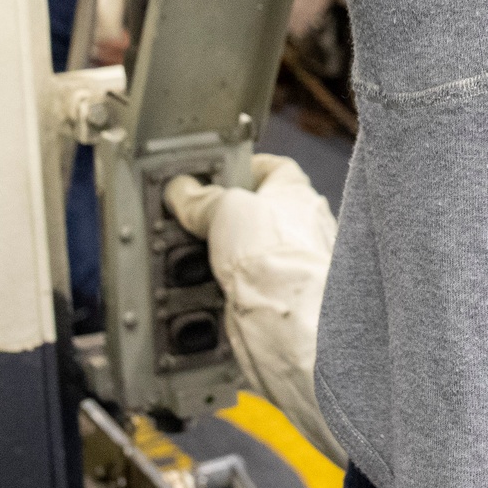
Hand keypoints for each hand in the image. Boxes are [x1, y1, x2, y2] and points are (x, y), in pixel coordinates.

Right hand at [166, 154, 344, 465]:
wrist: (288, 319)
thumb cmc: (274, 254)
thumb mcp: (224, 208)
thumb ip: (203, 198)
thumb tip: (183, 190)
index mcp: (297, 193)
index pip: (274, 168)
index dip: (246, 169)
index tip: (219, 174)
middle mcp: (304, 228)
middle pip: (262, 212)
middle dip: (229, 217)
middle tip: (197, 219)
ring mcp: (296, 265)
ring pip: (254, 252)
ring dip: (227, 256)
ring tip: (195, 258)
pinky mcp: (285, 300)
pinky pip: (252, 287)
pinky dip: (232, 289)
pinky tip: (212, 289)